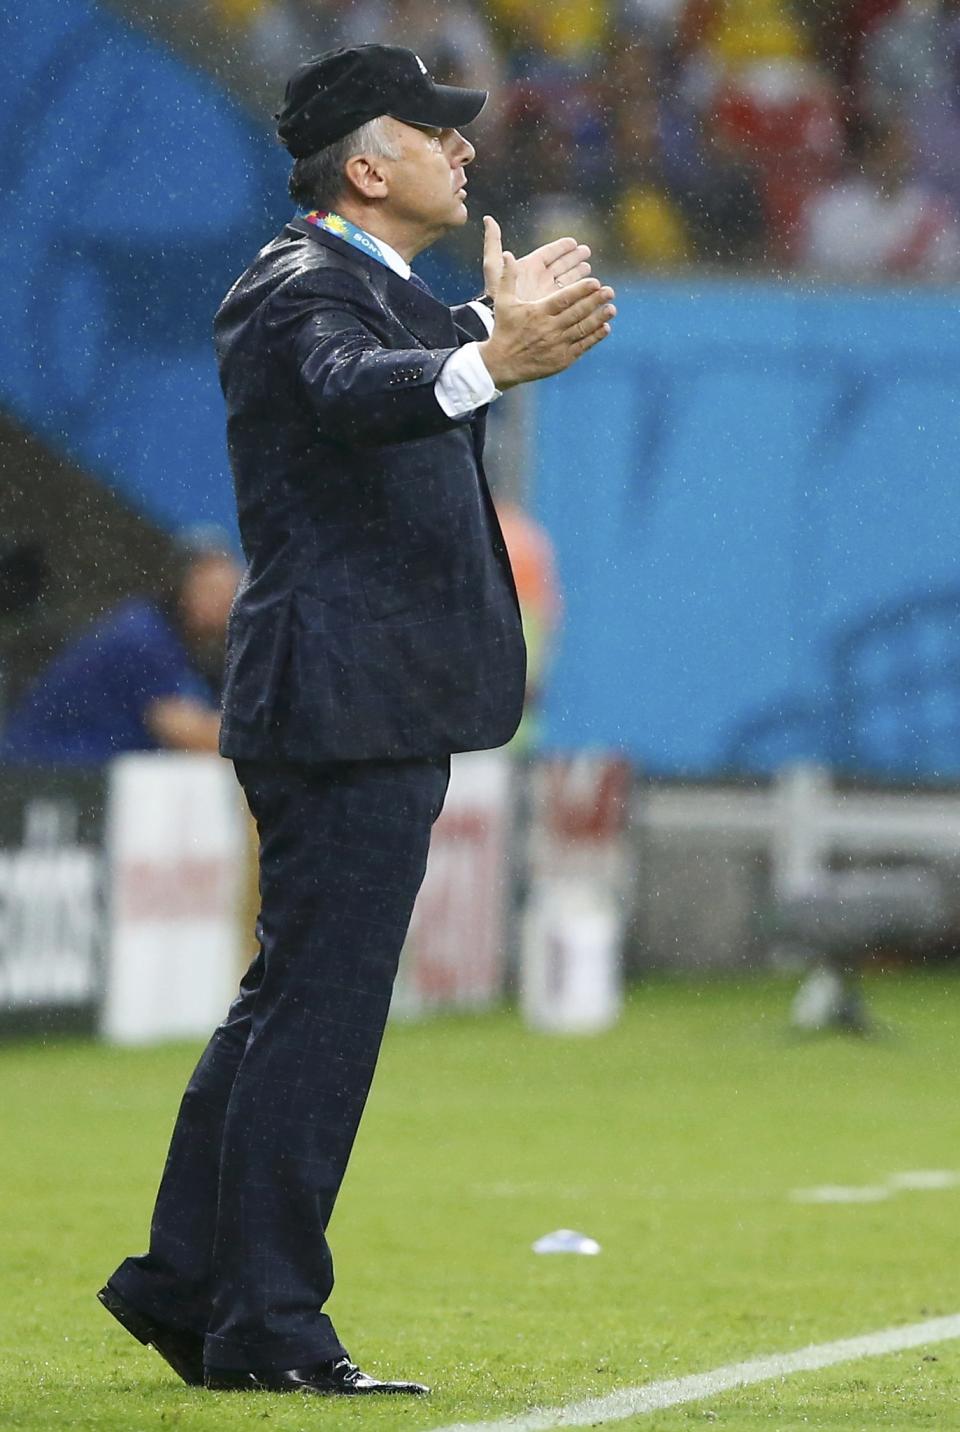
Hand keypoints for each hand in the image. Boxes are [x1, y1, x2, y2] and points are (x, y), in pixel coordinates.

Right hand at [477, 215, 614, 389]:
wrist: (502, 364)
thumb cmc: (504, 330)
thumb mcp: (503, 302)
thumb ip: (508, 278)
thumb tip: (508, 254)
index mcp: (538, 312)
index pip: (564, 298)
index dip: (581, 290)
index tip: (595, 282)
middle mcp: (549, 328)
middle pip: (577, 312)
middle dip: (595, 301)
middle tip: (610, 291)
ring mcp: (557, 345)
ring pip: (582, 329)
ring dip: (599, 318)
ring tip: (612, 308)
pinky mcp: (561, 359)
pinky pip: (582, 346)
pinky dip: (594, 337)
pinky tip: (605, 328)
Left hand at [483, 216, 590, 300]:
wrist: (501, 322)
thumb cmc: (495, 294)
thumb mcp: (493, 266)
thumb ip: (492, 242)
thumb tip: (488, 218)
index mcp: (529, 267)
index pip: (548, 253)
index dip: (561, 247)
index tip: (573, 242)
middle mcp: (539, 279)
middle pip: (560, 265)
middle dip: (574, 258)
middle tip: (586, 251)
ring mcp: (547, 293)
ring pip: (567, 280)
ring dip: (579, 273)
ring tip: (588, 267)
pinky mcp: (553, 307)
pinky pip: (569, 296)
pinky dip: (580, 291)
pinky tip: (590, 287)